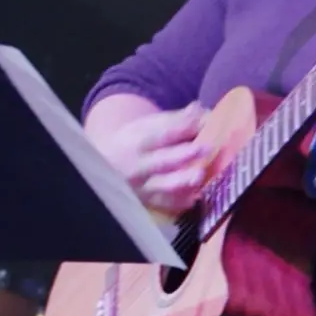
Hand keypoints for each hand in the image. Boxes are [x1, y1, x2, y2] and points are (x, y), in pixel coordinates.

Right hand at [95, 103, 213, 214]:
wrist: (108, 169)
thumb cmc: (136, 143)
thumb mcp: (148, 126)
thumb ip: (176, 120)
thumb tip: (201, 110)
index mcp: (137, 142)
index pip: (161, 134)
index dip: (182, 128)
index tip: (204, 121)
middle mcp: (137, 167)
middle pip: (162, 161)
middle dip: (184, 155)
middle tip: (207, 148)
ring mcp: (142, 188)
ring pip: (163, 186)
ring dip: (182, 181)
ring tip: (199, 175)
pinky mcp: (148, 204)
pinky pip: (165, 205)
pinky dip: (179, 202)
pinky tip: (195, 197)